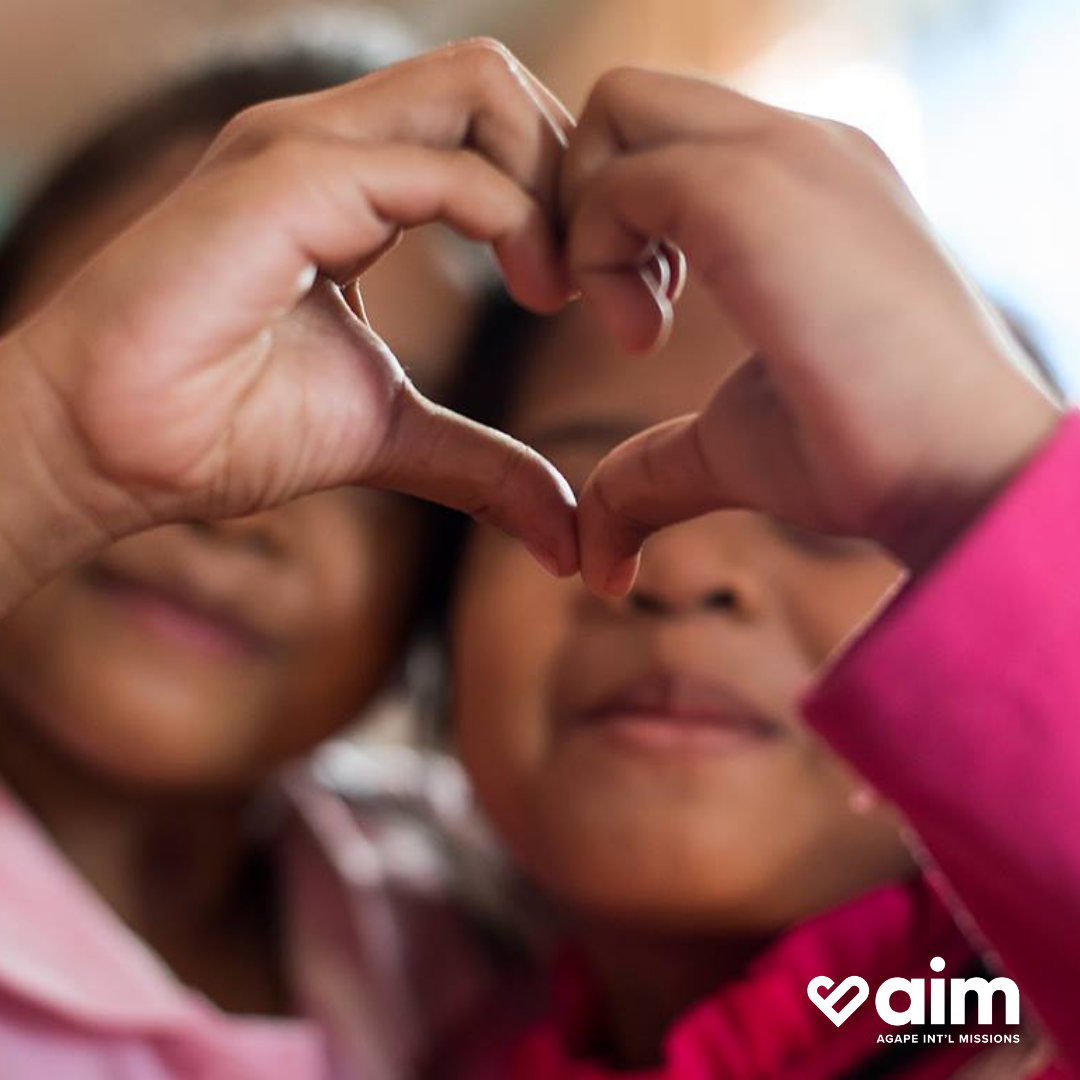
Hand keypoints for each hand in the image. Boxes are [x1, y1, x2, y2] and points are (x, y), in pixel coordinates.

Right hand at [1, 39, 577, 605]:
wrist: (111, 452)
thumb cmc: (227, 429)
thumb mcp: (393, 437)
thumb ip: (483, 465)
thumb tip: (567, 533)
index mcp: (356, 183)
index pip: (494, 130)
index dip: (571, 201)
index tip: (613, 297)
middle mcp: (334, 143)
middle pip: (500, 85)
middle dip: (582, 176)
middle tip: (616, 286)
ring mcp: (306, 148)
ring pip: (481, 86)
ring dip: (556, 183)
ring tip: (570, 291)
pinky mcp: (286, 179)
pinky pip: (440, 167)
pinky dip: (513, 221)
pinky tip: (534, 294)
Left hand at [561, 68, 1063, 593]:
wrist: (963, 475)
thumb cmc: (870, 457)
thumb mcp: (733, 445)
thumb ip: (654, 465)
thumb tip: (600, 546)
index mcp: (800, 184)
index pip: (665, 134)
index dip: (612, 214)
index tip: (634, 316)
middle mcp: (794, 146)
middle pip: (628, 98)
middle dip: (578, 195)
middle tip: (598, 304)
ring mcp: (782, 155)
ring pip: (617, 105)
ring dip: (584, 221)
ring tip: (636, 332)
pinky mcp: (756, 194)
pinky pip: (619, 177)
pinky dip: (595, 258)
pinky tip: (643, 342)